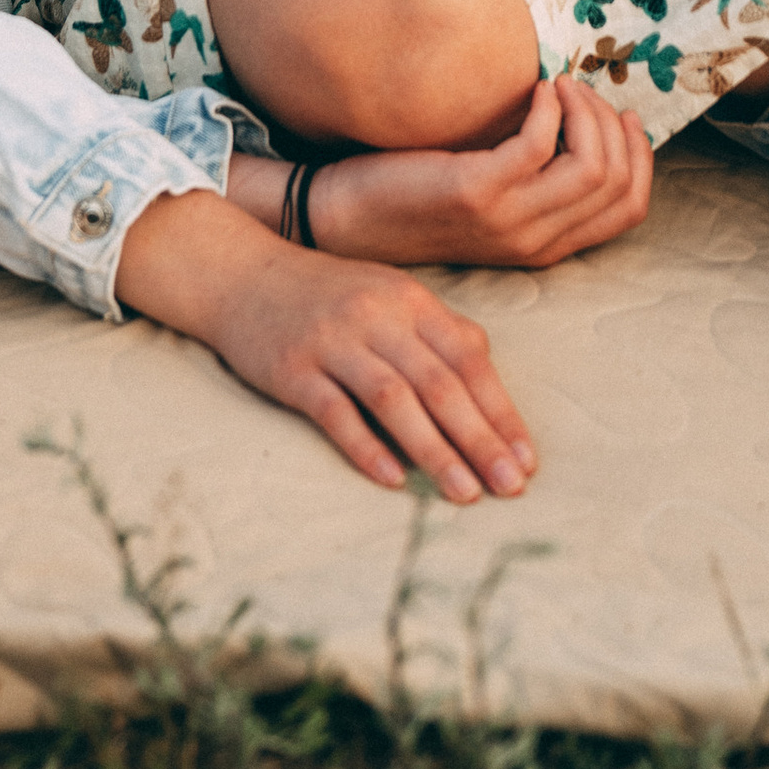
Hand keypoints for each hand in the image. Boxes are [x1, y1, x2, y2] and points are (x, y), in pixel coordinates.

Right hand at [118, 189, 534, 501]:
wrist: (242, 273)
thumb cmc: (327, 295)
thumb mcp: (388, 297)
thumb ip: (436, 336)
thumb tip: (486, 389)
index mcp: (410, 300)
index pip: (468, 359)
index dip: (501, 411)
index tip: (526, 459)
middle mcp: (377, 316)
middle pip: (439, 383)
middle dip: (481, 439)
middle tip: (510, 487)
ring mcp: (333, 341)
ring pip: (394, 398)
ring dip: (435, 450)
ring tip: (465, 495)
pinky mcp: (293, 369)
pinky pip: (335, 411)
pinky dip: (366, 446)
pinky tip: (393, 480)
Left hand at [305, 79, 652, 271]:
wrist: (349, 218)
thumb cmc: (419, 194)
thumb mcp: (492, 198)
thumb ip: (536, 180)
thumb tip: (583, 123)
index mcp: (547, 245)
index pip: (630, 209)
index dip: (641, 157)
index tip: (625, 116)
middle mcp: (537, 240)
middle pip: (618, 183)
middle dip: (614, 125)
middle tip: (583, 92)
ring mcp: (509, 219)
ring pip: (591, 166)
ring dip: (587, 112)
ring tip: (561, 86)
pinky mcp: (478, 191)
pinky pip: (541, 143)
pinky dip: (548, 106)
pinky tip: (532, 89)